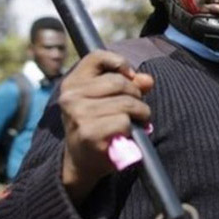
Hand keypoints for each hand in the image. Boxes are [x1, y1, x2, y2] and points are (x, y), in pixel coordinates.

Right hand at [58, 50, 153, 203]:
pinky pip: (125, 121)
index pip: (96, 56)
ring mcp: (79, 114)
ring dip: (141, 112)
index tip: (130, 75)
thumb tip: (147, 80)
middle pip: (119, 81)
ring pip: (126, 102)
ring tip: (138, 120)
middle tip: (138, 108)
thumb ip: (130, 85)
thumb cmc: (98, 124)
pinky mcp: (89, 133)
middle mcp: (71, 96)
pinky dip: (135, 127)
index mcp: (73, 83)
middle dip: (136, 94)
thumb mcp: (109, 100)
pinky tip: (130, 133)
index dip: (119, 62)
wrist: (81, 162)